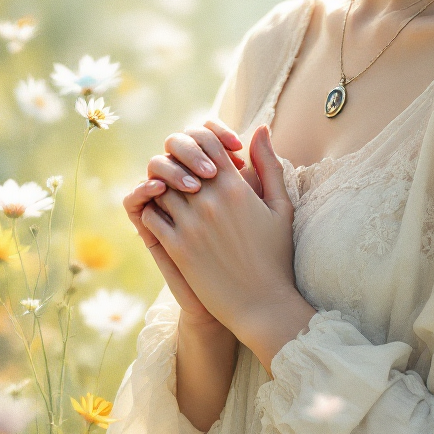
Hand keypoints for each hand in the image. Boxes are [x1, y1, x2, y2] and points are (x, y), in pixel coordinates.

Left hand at [140, 123, 304, 353]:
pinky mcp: (177, 248)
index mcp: (236, 188)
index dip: (201, 139)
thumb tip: (261, 129)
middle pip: (179, 159)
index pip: (207, 142)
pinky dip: (152, 208)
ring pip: (161, 185)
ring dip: (163, 183)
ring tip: (170, 188)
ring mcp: (191, 225)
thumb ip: (269, 164)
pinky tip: (162, 212)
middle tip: (182, 166)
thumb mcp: (281, 206)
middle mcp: (211, 201)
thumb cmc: (276, 255)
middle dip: (179, 158)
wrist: (263, 305)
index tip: (203, 152)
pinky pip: (152, 215)